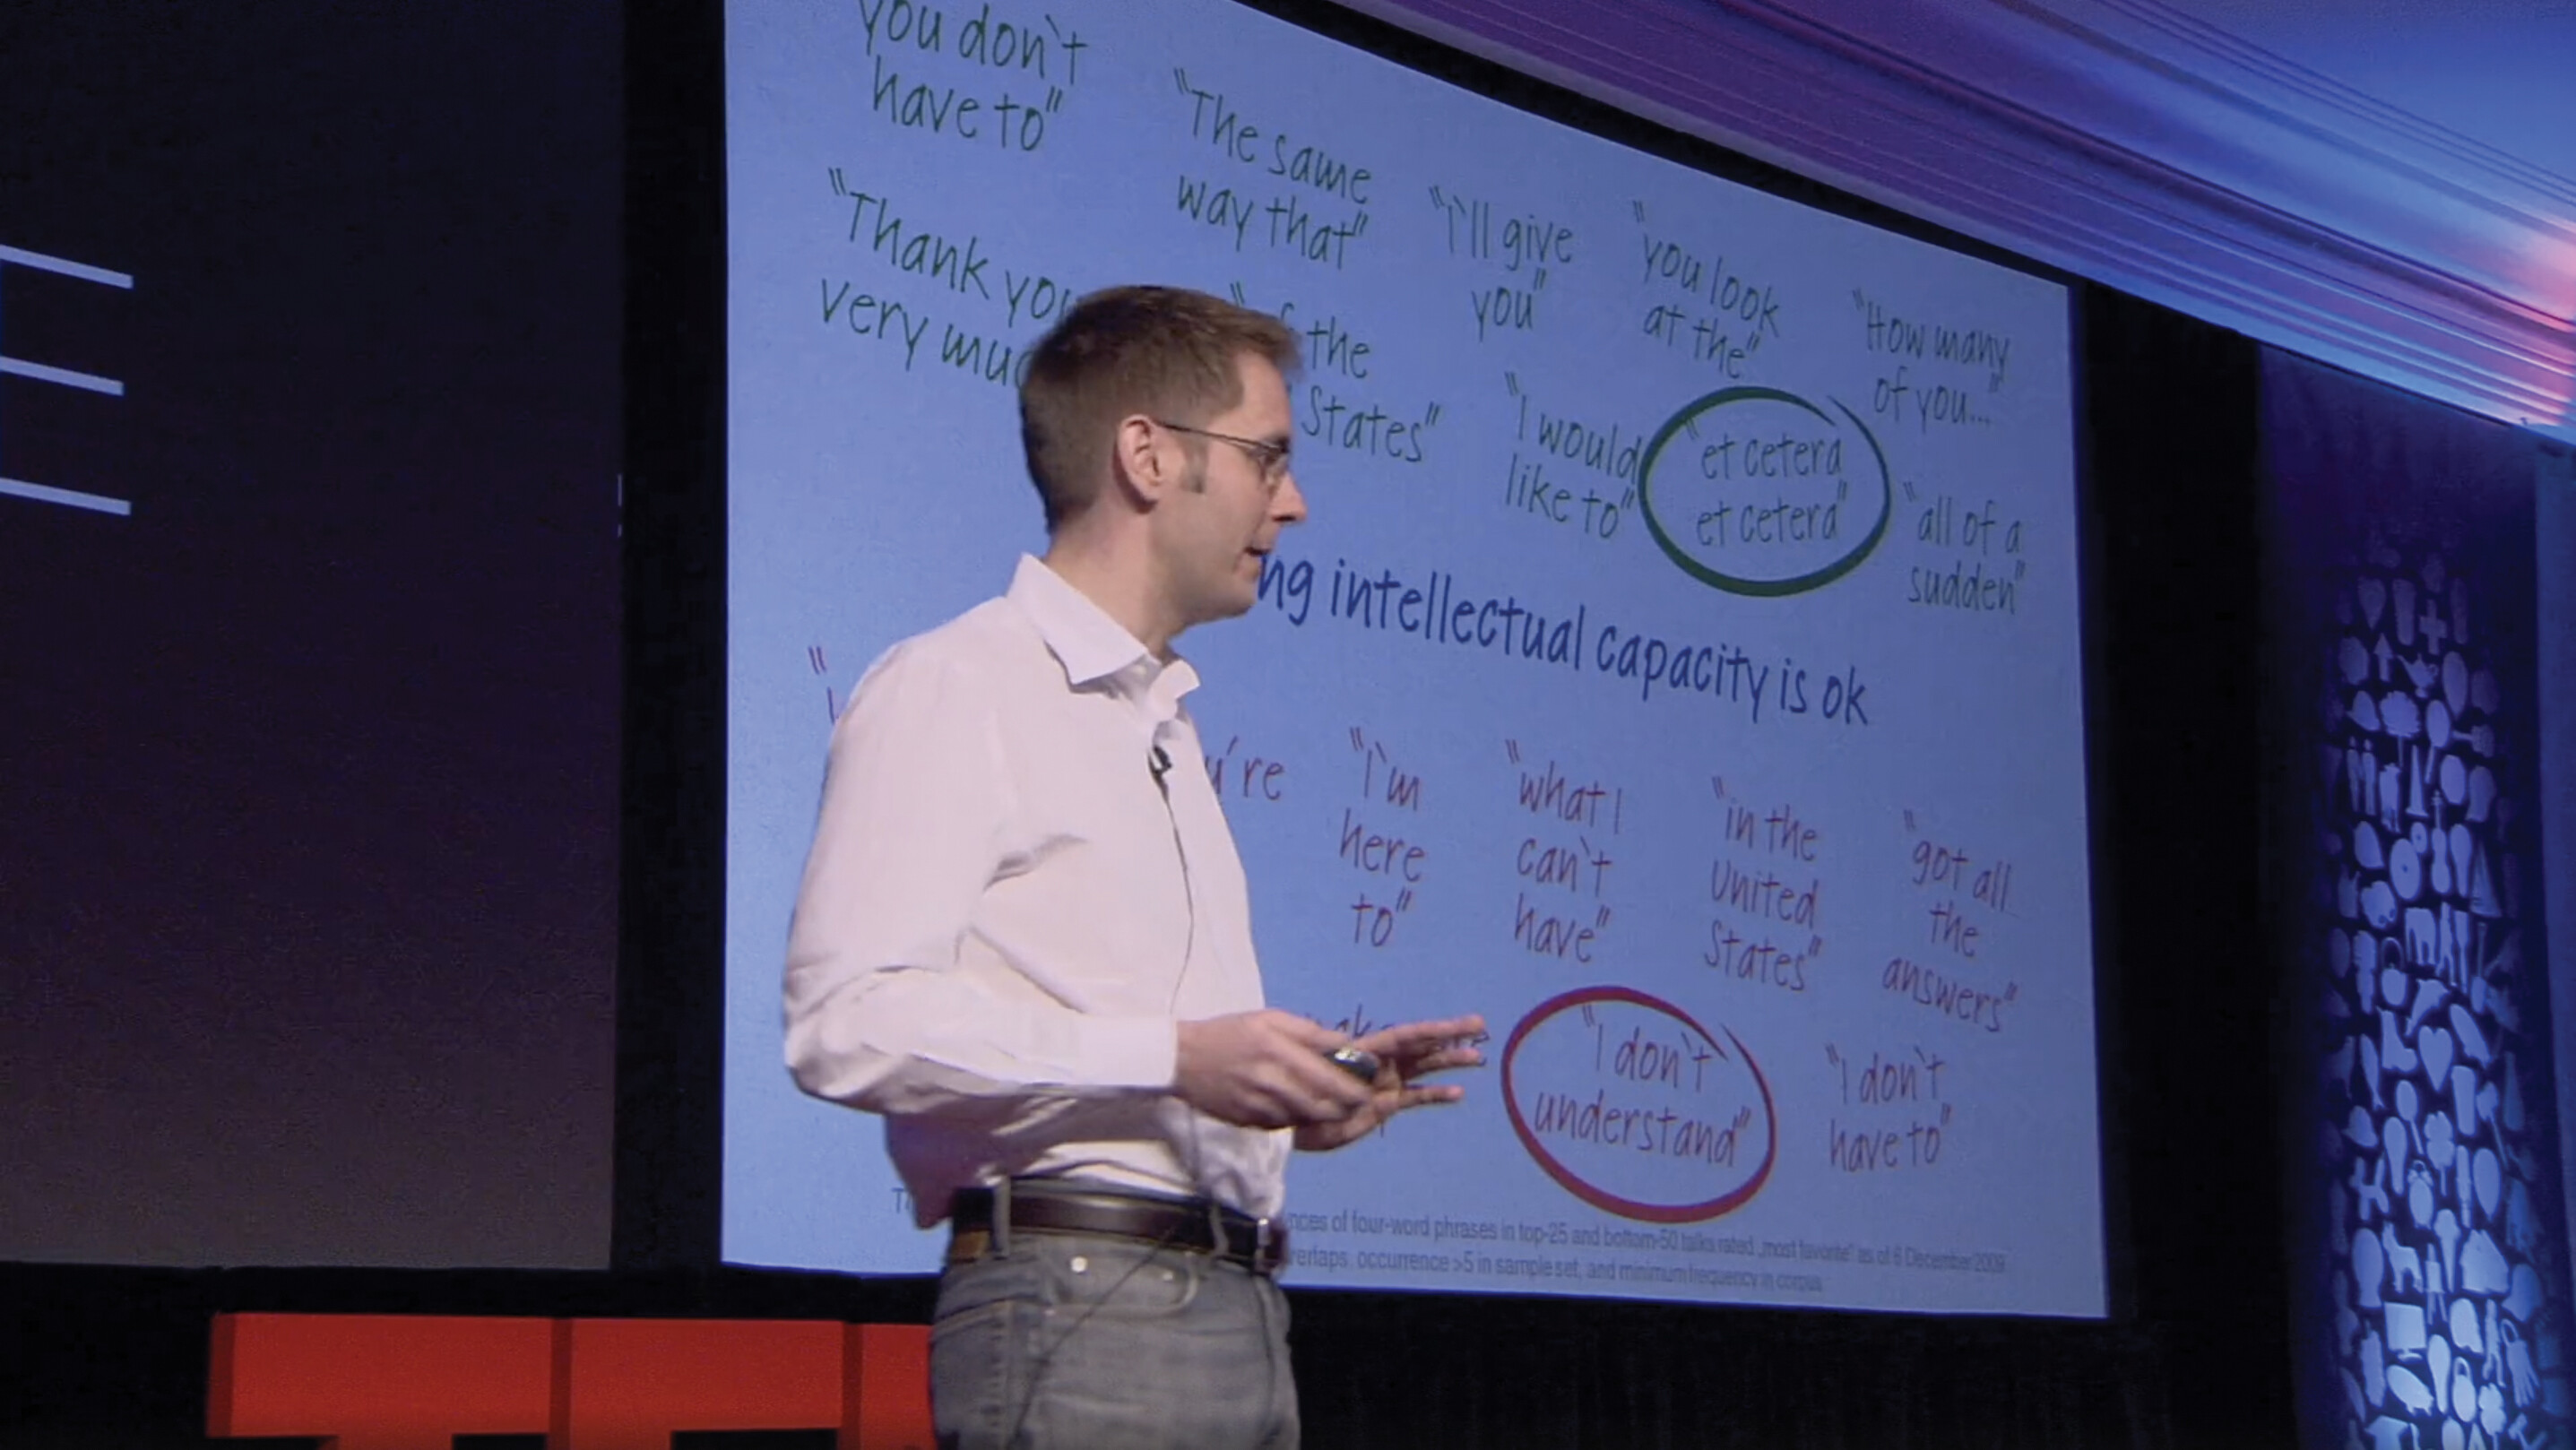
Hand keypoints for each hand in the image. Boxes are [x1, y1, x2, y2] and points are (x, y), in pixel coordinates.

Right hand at [1174, 1009, 1376, 1129]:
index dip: (1356, 1089)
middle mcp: (1275, 1086)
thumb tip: (1346, 1044)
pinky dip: (1303, 1120)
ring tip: (1338, 1104)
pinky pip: (1289, 1126)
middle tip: (1359, 1100)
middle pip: (1326, 1108)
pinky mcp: (1253, 1124)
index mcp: (1281, 1055)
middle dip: (1349, 1108)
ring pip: (1310, 1120)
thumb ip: (1310, 1032)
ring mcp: (1263, 1110)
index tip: (1370, 1086)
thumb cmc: (1229, 1033)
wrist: (1182, 1060)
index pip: (1331, 1081)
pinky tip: (1305, 1108)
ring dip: (1328, 1115)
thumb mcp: (1270, 1019)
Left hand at [1293, 1013, 1486, 1151]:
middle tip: (1480, 1023)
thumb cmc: (1300, 1099)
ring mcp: (1384, 1083)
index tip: (1457, 1024)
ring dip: (1448, 1061)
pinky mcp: (1386, 1105)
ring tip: (1476, 1056)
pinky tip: (1457, 1093)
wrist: (1292, 1122)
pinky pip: (1415, 1096)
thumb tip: (1369, 1089)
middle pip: (1420, 1045)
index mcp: (1363, 1053)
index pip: (1404, 1037)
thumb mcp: (1314, 1088)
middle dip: (1449, 1034)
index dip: (1432, 1030)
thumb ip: (1342, 1088)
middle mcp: (1379, 1064)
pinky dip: (1435, 1094)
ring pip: (1422, 1067)